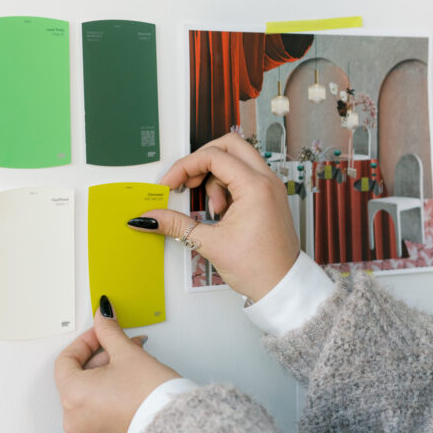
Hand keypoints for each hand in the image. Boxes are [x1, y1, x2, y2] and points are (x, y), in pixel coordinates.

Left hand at [54, 300, 178, 432]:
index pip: (66, 360)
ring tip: (132, 377)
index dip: (85, 343)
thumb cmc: (151, 399)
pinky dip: (110, 411)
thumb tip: (102, 317)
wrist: (175, 431)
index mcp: (74, 395)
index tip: (100, 335)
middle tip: (124, 353)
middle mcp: (74, 421)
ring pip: (90, 404)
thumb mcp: (128, 355)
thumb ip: (109, 332)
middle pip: (79, 382)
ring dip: (106, 387)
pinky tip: (130, 401)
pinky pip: (100, 425)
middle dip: (101, 363)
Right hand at [128, 133, 299, 301]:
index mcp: (255, 187)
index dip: (185, 167)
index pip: (213, 156)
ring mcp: (270, 187)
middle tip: (187, 182)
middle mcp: (266, 181)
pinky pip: (244, 176)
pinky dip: (227, 185)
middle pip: (229, 145)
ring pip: (237, 159)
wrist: (282, 287)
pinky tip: (221, 211)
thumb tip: (150, 217)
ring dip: (216, 176)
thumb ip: (176, 224)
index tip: (170, 184)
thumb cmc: (259, 268)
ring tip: (212, 208)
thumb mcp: (211, 244)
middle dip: (202, 160)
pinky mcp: (268, 196)